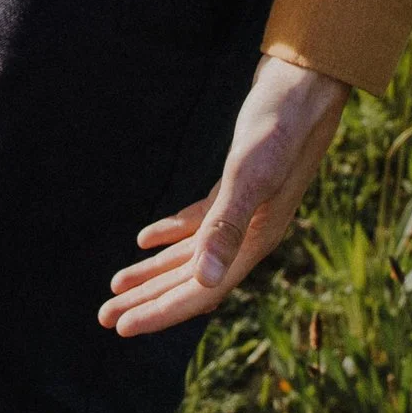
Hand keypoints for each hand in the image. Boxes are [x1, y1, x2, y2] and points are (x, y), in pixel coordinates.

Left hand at [100, 55, 348, 340]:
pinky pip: (198, 223)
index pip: (201, 291)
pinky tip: (143, 242)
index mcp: (255, 240)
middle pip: (192, 281)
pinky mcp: (235, 187)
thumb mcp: (250, 175)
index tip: (122, 328)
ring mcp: (244, 211)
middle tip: (105, 318)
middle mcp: (251, 234)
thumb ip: (227, 227)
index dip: (161, 311)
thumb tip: (204, 281)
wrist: (306, 84)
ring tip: (116, 289)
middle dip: (148, 300)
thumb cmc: (279, 126)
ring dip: (154, 272)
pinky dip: (170, 235)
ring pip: (192, 255)